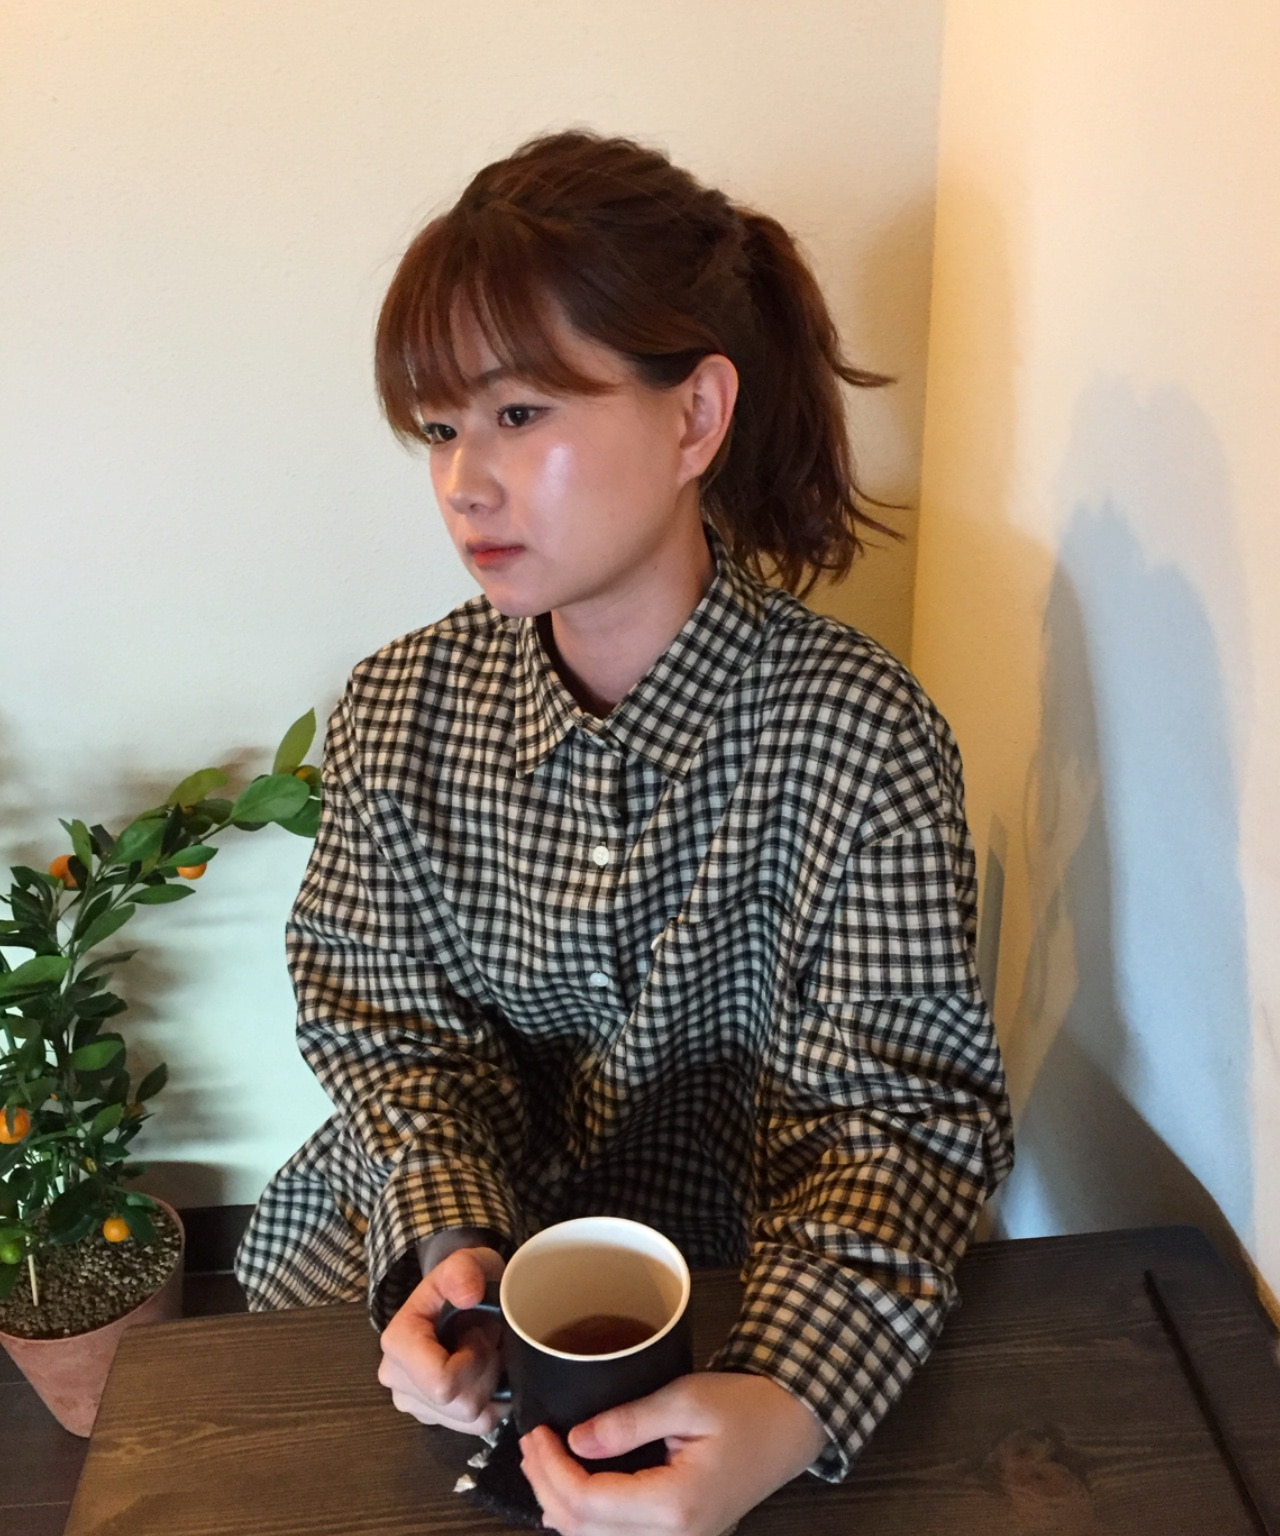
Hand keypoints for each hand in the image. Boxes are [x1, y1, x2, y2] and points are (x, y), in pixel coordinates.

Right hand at [377, 1243, 506, 1433]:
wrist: (461, 1297)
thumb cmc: (464, 1281)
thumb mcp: (467, 1262)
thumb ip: (463, 1270)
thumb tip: (468, 1296)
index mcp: (398, 1343)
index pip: (442, 1383)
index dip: (475, 1359)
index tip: (479, 1330)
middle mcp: (397, 1380)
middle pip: (461, 1403)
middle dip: (487, 1370)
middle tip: (486, 1338)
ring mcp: (414, 1404)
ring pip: (472, 1418)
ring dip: (491, 1384)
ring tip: (485, 1352)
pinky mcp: (433, 1418)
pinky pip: (476, 1426)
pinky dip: (492, 1400)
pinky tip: (485, 1371)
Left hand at [519, 1371, 826, 1535]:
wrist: (791, 1426)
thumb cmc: (747, 1407)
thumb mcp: (686, 1399)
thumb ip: (628, 1422)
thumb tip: (575, 1439)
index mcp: (676, 1506)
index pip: (588, 1503)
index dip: (551, 1468)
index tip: (535, 1431)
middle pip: (583, 1531)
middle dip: (545, 1486)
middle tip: (530, 1442)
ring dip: (560, 1503)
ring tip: (542, 1459)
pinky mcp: (677, 1535)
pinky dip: (585, 1515)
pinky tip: (572, 1483)